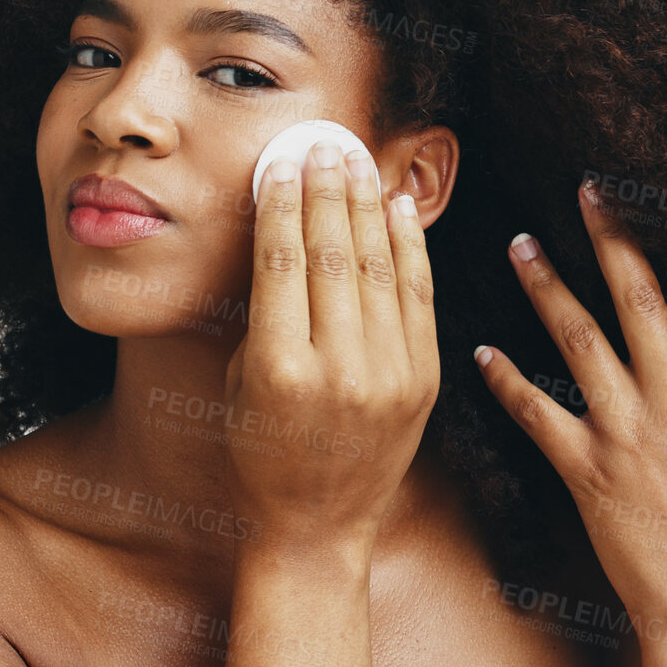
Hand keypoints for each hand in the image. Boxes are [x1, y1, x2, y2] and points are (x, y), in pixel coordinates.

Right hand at [222, 140, 439, 548]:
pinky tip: (396, 208)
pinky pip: (418, 297)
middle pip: (333, 254)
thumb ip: (264, 308)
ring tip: (358, 161)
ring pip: (379, 267)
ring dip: (367, 206)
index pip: (283, 261)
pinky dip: (409, 247)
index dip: (283, 203)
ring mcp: (389, 375)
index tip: (282, 162)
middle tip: (324, 144)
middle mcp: (339, 368)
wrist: (318, 523)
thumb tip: (282, 225)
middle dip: (328, 191)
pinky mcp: (424, 381)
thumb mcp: (243, 379)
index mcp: (280, 368)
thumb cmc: (263, 448)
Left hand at [473, 178, 666, 661]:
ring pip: (579, 339)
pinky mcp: (586, 467)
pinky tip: (481, 353)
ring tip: (520, 242)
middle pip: (640, 296)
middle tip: (587, 189)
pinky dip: (505, 382)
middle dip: (613, 237)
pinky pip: (536, 414)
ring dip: (546, 286)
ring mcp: (625, 430)